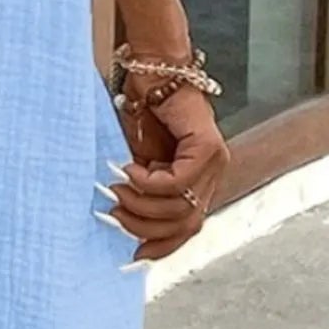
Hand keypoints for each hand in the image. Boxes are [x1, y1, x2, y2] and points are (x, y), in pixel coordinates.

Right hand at [103, 83, 228, 263]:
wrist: (154, 72)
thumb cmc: (144, 112)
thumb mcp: (140, 162)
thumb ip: (142, 190)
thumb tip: (124, 224)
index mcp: (198, 182)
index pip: (187, 230)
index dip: (161, 247)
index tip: (132, 256)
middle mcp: (213, 176)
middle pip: (185, 226)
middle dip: (145, 228)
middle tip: (114, 213)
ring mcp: (215, 163)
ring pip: (181, 207)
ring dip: (142, 204)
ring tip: (117, 189)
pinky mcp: (209, 148)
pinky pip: (177, 182)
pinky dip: (149, 182)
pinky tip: (130, 169)